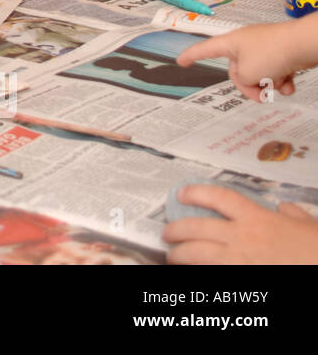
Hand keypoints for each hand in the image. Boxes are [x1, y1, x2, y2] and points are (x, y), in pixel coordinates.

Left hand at [164, 185, 317, 263]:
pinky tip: (192, 271)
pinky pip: (210, 272)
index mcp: (257, 218)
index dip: (196, 193)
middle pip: (197, 227)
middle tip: (168, 233)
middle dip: (177, 229)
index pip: (219, 198)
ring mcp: (238, 260)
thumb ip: (292, 214)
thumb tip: (284, 207)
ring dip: (180, 254)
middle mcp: (242, 236)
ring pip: (197, 253)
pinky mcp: (239, 278)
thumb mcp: (307, 225)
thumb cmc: (317, 250)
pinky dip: (198, 271)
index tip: (182, 193)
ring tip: (172, 255)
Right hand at [176, 20, 315, 100]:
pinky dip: (281, 81)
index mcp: (231, 43)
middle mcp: (245, 44)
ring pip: (258, 73)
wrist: (305, 44)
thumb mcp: (247, 73)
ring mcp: (265, 48)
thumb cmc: (271, 54)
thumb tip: (252, 80)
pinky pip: (275, 71)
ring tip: (279, 87)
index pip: (205, 49)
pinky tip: (290, 85)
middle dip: (249, 85)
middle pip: (238, 71)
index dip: (191, 56)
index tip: (181, 61)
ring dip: (268, 85)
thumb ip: (241, 81)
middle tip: (261, 95)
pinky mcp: (282, 53)